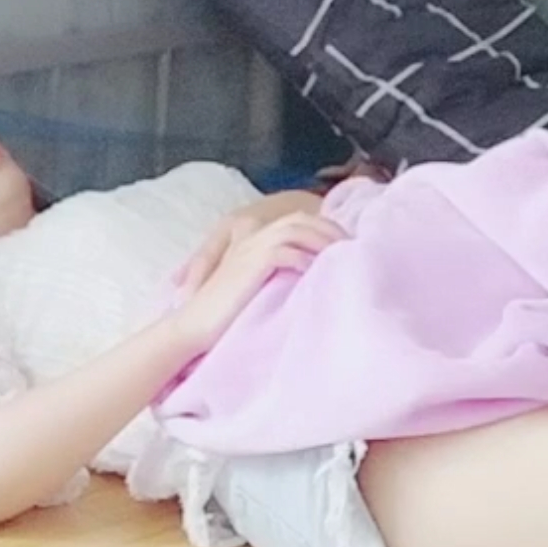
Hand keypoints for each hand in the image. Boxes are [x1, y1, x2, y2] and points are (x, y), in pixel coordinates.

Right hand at [177, 210, 345, 357]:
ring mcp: (250, 250)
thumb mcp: (255, 290)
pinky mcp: (249, 266)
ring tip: (342, 256)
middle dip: (330, 229)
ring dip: (322, 240)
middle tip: (354, 247)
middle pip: (301, 219)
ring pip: (296, 229)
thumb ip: (279, 277)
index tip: (346, 244)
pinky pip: (284, 250)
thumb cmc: (224, 316)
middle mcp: (252, 239)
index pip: (296, 219)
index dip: (324, 227)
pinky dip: (304, 257)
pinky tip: (317, 271)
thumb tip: (315, 280)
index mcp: (254, 242)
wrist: (193, 327)